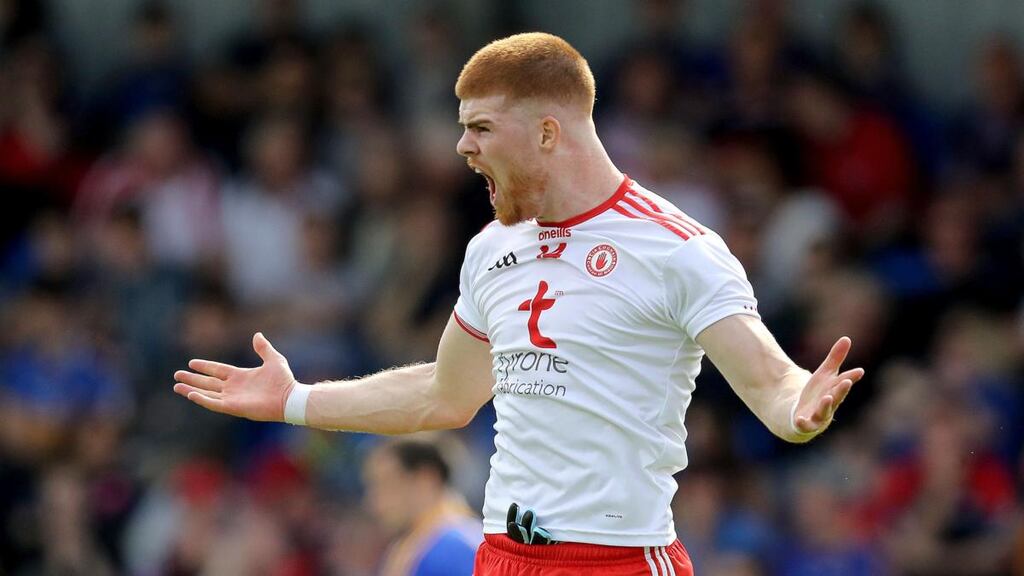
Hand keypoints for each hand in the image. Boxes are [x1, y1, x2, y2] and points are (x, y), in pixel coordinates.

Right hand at [173, 333, 296, 421]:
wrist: (290, 397)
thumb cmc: (284, 380)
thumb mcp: (273, 359)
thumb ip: (263, 348)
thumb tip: (257, 334)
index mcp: (241, 376)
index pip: (218, 370)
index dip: (205, 366)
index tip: (191, 363)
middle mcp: (234, 387)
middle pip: (208, 382)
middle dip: (192, 379)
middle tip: (177, 375)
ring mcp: (233, 398)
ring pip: (207, 393)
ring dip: (192, 389)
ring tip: (177, 386)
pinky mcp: (234, 407)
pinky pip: (214, 403)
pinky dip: (202, 399)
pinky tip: (190, 394)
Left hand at [794, 336, 863, 434]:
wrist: (802, 415)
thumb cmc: (817, 394)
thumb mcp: (824, 374)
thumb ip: (835, 358)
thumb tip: (847, 338)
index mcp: (835, 391)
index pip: (843, 382)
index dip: (851, 377)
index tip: (859, 371)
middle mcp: (830, 404)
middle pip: (836, 397)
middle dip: (841, 390)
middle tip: (846, 382)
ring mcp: (818, 416)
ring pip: (824, 411)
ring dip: (826, 405)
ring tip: (827, 397)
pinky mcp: (805, 424)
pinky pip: (804, 425)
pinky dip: (803, 423)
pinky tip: (800, 419)